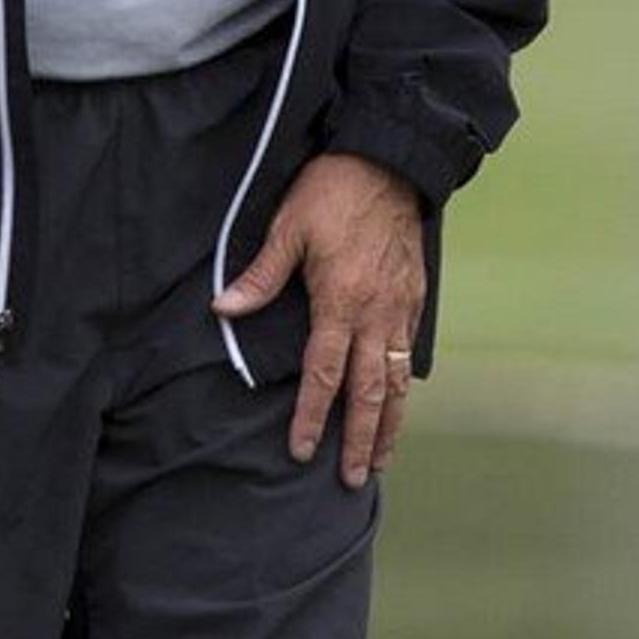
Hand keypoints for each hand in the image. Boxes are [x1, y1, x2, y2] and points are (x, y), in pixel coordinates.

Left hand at [212, 152, 425, 487]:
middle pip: (368, 393)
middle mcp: (375, 314)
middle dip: (361, 440)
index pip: (323, 374)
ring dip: (390, 424)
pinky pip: (408, 354)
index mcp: (340, 302)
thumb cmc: (332, 190)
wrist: (390, 160)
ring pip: (396, 381)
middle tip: (354, 479)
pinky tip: (397, 405)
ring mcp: (400, 308)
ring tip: (382, 459)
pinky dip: (403, 388)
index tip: (302, 450)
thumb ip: (260, 276)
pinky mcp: (416, 297)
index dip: (312, 416)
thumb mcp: (288, 227)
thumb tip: (222, 309)